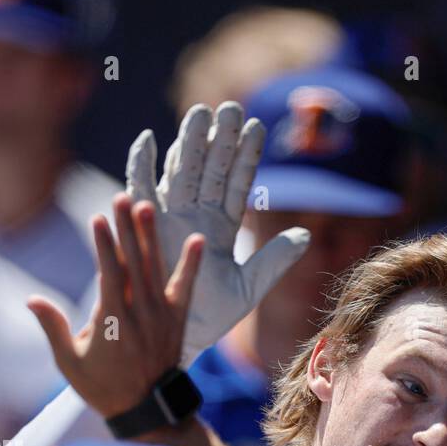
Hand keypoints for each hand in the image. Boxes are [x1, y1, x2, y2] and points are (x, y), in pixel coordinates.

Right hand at [26, 194, 203, 417]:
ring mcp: (161, 316)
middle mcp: (140, 314)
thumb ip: (54, 328)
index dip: (105, 246)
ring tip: (146, 207)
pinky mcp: (176, 321)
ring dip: (150, 237)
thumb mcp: (71, 363)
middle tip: (122, 198)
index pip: (110, 275)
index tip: (99, 219)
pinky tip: (198, 241)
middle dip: (127, 229)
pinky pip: (185, 289)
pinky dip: (190, 265)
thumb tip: (32, 300)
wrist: (147, 410)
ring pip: (155, 269)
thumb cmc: (103, 387)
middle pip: (134, 264)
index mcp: (113, 322)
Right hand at [126, 102, 310, 364]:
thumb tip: (306, 236)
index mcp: (221, 227)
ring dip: (188, 145)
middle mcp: (196, 216)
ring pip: (180, 173)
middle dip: (219, 140)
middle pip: (209, 170)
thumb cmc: (211, 315)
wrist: (179, 337)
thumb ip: (274, 261)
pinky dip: (141, 165)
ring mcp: (170, 218)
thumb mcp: (249, 287)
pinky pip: (140, 189)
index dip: (246, 158)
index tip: (257, 127)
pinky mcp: (145, 227)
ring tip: (200, 115)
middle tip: (230, 108)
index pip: (236, 184)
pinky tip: (149, 139)